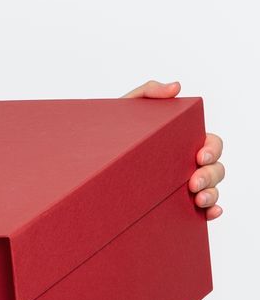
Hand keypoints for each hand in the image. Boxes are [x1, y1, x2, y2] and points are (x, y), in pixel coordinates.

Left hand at [121, 79, 224, 219]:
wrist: (85, 163)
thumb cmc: (111, 136)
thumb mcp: (126, 111)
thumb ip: (148, 93)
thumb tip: (176, 87)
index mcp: (181, 143)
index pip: (210, 143)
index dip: (213, 149)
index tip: (200, 157)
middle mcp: (186, 165)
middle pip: (215, 168)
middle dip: (210, 175)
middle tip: (192, 184)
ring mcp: (183, 187)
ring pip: (211, 190)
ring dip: (211, 194)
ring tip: (197, 199)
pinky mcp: (175, 206)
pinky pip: (201, 211)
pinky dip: (211, 211)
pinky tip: (207, 212)